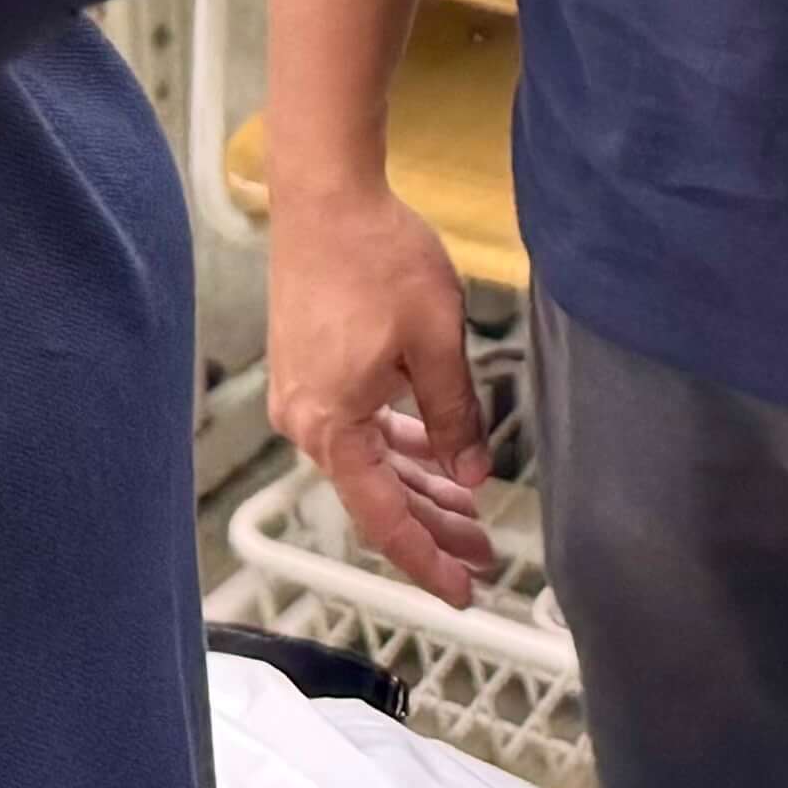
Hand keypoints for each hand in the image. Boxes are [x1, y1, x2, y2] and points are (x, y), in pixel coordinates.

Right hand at [264, 185, 498, 607]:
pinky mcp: (308, 370)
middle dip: (433, 526)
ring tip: (471, 507)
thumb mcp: (437, 342)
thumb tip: (473, 473)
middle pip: (376, 496)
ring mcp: (302, 396)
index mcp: (331, 427)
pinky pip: (357, 429)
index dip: (426, 560)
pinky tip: (435, 452)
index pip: (383, 519)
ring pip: (369, 463)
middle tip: (485, 553)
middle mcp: (306, 422)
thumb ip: (455, 416)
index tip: (462, 593)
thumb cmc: (378, 259)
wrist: (326, 195)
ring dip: (418, 484)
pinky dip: (397, 446)